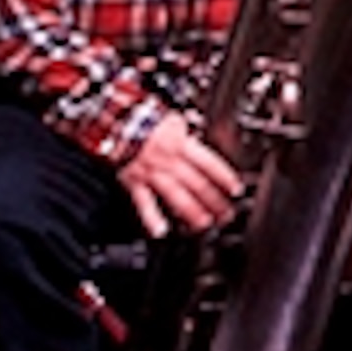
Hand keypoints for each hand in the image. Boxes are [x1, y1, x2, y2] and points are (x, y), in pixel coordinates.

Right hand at [121, 112, 244, 239]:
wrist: (115, 119)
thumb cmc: (143, 119)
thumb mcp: (172, 119)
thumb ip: (186, 132)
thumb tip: (197, 136)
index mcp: (181, 144)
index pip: (210, 164)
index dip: (225, 178)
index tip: (236, 190)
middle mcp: (170, 160)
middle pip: (198, 184)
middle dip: (215, 201)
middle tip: (226, 215)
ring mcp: (152, 172)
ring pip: (176, 195)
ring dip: (192, 212)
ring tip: (204, 224)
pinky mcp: (134, 181)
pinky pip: (144, 202)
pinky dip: (152, 218)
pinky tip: (160, 231)